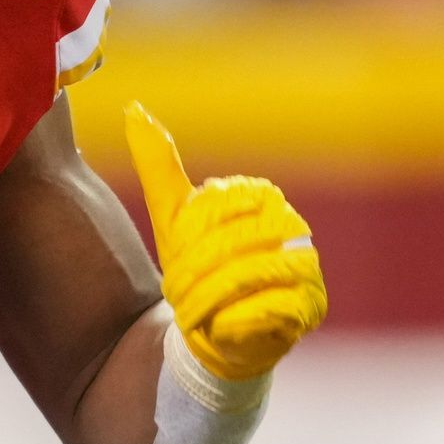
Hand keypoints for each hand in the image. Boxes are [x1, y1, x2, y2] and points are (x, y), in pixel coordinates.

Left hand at [124, 101, 326, 380]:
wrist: (215, 333)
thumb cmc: (195, 268)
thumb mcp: (172, 218)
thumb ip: (159, 166)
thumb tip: (133, 110)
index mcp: (264, 199)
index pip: (223, 203)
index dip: (191, 232)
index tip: (174, 253)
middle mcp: (294, 228)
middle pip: (235, 240)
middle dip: (195, 269)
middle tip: (172, 291)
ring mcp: (307, 269)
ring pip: (251, 274)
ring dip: (209, 296)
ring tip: (188, 310)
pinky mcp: (310, 309)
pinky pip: (269, 309)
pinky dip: (234, 320)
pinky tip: (218, 327)